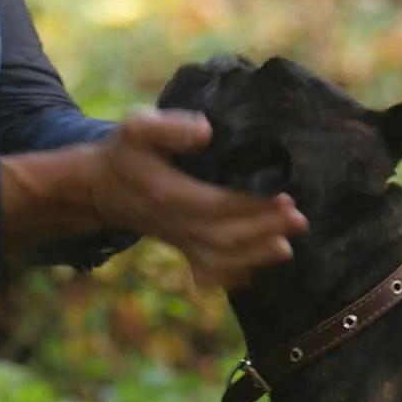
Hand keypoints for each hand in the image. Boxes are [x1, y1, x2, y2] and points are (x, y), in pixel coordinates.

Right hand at [89, 110, 306, 287]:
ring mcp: (179, 240)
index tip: (285, 197)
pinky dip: (235, 275)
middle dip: (263, 231)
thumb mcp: (137, 126)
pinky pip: (209, 271)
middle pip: (224, 236)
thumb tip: (206, 131)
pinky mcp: (183, 249)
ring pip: (219, 259)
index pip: (215, 204)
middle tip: (298, 221)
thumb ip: (169, 127)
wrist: (103, 187)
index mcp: (166, 192)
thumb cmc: (128, 152)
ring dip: (255, 255)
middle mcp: (173, 223)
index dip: (251, 205)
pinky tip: (258, 267)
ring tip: (286, 247)